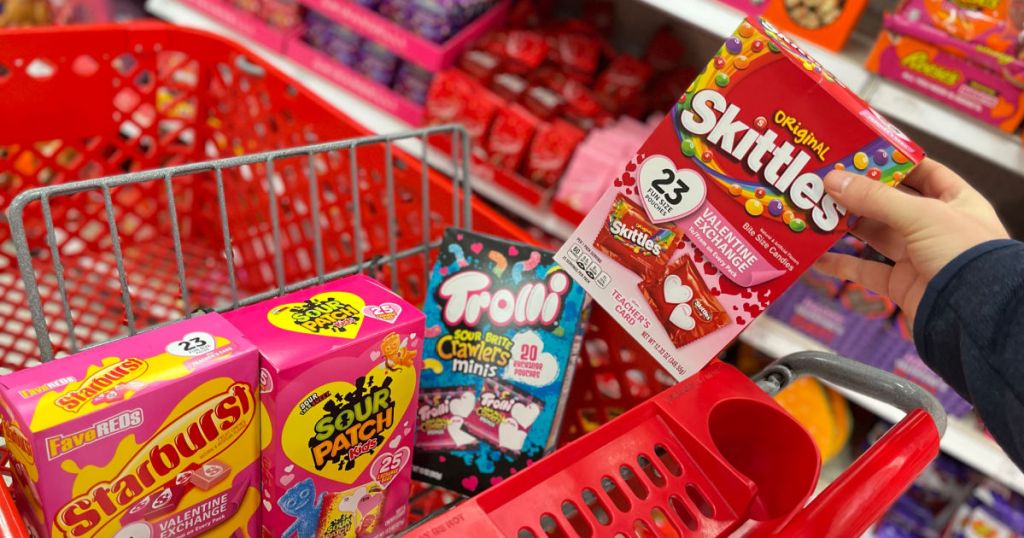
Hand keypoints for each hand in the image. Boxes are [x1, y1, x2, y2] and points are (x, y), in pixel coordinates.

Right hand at [814, 158, 1007, 323]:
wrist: (974, 315)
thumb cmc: (967, 257)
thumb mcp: (922, 215)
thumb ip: (875, 199)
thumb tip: (834, 180)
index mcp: (956, 202)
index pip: (924, 172)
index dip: (894, 162)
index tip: (861, 155)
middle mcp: (937, 227)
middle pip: (890, 204)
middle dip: (859, 195)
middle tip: (827, 183)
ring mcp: (919, 257)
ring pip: (875, 235)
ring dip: (846, 227)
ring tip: (818, 215)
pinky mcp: (902, 284)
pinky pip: (866, 270)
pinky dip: (842, 264)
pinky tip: (819, 257)